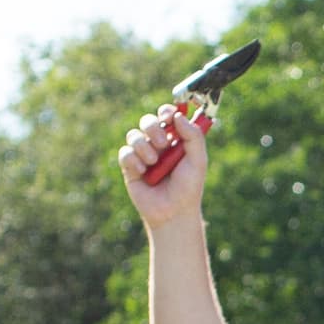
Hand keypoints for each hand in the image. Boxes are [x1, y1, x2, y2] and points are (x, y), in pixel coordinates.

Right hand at [118, 105, 207, 227]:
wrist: (173, 212)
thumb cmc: (189, 188)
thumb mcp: (198, 161)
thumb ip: (193, 136)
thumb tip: (178, 114)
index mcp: (176, 139)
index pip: (167, 115)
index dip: (166, 111)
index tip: (168, 116)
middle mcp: (158, 144)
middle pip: (148, 121)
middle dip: (153, 128)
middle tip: (162, 143)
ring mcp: (143, 155)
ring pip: (134, 136)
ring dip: (143, 147)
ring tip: (153, 163)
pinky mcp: (130, 167)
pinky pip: (125, 153)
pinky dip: (133, 160)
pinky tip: (142, 173)